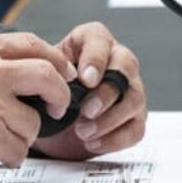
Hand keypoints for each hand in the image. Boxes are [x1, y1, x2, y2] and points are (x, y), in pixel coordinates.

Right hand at [0, 32, 75, 175]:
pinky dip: (9, 156)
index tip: (61, 71)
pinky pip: (19, 149)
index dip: (55, 60)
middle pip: (47, 75)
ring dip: (22, 136)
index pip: (31, 44)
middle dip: (59, 94)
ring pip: (33, 121)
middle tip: (55, 106)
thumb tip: (16, 72)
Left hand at [33, 21, 146, 159]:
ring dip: (109, 120)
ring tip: (83, 131)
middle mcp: (118, 60)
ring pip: (134, 100)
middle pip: (125, 69)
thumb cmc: (52, 80)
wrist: (53, 107)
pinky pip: (135, 128)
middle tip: (86, 110)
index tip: (85, 79)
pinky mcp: (134, 116)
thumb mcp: (46, 67)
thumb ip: (50, 67)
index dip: (95, 60)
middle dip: (105, 93)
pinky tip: (92, 143)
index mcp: (93, 40)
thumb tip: (52, 79)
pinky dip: (114, 139)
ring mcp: (131, 88)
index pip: (100, 41)